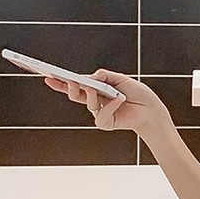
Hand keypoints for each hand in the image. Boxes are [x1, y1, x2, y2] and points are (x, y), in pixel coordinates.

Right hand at [44, 69, 169, 135]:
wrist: (151, 109)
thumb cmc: (137, 93)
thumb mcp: (120, 79)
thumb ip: (104, 76)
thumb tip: (89, 78)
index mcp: (96, 90)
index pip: (76, 85)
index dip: (61, 82)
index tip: (47, 75)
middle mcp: (95, 101)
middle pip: (75, 95)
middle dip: (70, 87)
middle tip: (69, 80)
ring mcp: (99, 113)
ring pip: (88, 103)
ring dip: (92, 95)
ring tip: (97, 89)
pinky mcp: (105, 123)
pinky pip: (102, 115)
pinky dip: (111, 106)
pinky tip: (119, 100)